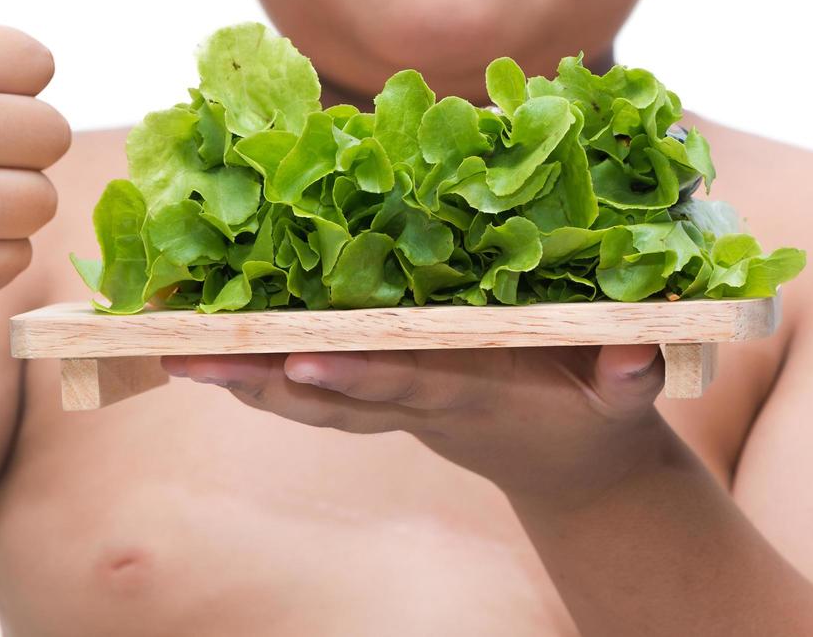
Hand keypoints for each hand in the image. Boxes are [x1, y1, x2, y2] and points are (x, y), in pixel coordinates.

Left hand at [161, 342, 671, 507]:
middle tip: (190, 356)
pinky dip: (256, 373)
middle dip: (260, 379)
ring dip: (241, 378)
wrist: (563, 461)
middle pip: (326, 396)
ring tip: (173, 353)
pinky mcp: (377, 395)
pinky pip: (306, 390)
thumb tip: (639, 353)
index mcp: (466, 395)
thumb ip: (630, 377)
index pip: (402, 385)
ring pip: (303, 398)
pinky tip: (205, 352)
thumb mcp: (623, 400)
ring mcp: (388, 404)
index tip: (300, 363)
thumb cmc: (593, 414)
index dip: (354, 378)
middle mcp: (412, 403)